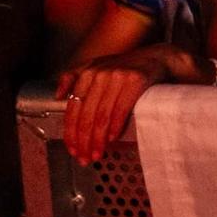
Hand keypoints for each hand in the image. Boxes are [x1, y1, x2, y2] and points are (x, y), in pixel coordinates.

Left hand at [56, 45, 190, 164]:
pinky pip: (120, 110)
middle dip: (83, 141)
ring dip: (98, 139)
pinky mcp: (135, 80)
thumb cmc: (127, 68)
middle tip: (84, 158)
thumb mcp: (99, 66)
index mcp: (88, 72)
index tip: (72, 149)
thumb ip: (76, 76)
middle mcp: (100, 72)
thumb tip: (58, 95)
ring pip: (101, 116)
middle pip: (86, 115)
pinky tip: (112, 139)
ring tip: (97, 153)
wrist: (159, 58)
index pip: (73, 108)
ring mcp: (118, 75)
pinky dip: (115, 127)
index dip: (70, 132)